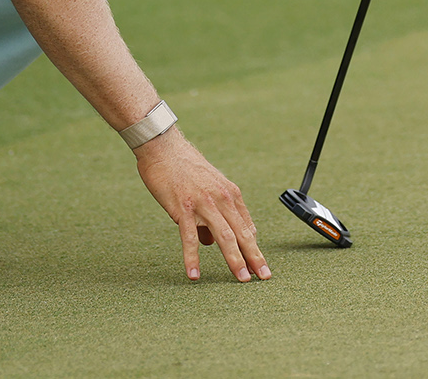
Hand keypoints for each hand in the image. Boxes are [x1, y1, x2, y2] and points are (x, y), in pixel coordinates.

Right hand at [133, 129, 270, 281]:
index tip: (260, 265)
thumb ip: (212, 214)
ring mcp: (204, 204)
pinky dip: (193, 258)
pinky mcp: (183, 208)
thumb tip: (210, 243)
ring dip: (234, 260)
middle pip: (242, 233)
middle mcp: (222, 199)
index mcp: (230, 194)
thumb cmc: (183, 168)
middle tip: (264, 277)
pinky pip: (190, 238)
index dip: (253, 247)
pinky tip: (194, 274)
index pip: (246, 226)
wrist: (163, 147)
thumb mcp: (206, 187)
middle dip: (254, 257)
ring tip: (242, 279)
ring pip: (224, 236)